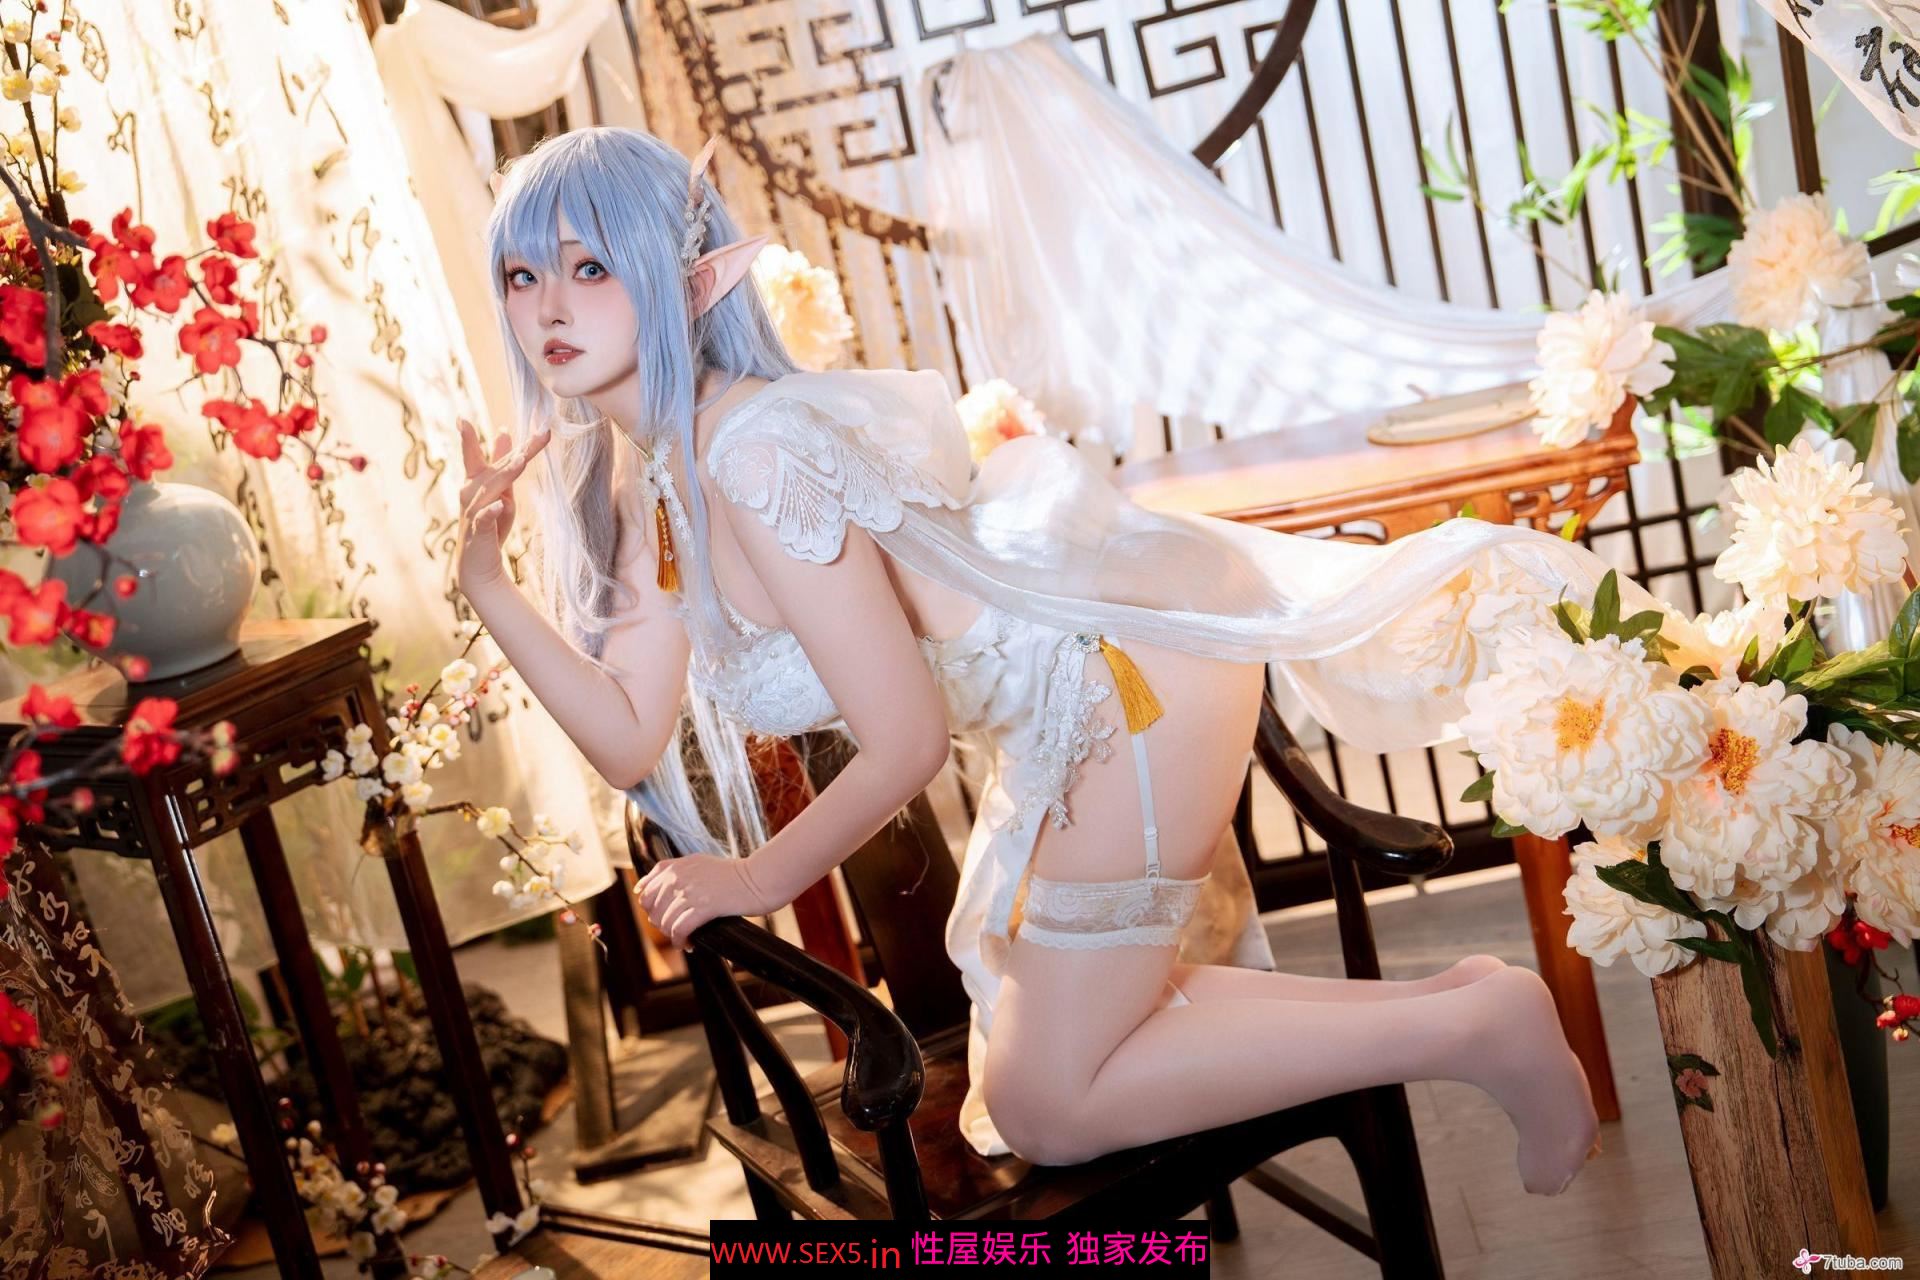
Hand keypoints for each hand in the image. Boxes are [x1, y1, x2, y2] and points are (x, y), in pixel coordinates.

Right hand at [455, 417, 550, 590]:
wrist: (480, 563)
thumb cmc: (492, 524)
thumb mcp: (500, 489)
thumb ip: (501, 462)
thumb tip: (503, 431)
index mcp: (476, 480)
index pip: (477, 455)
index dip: (468, 437)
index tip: (461, 418)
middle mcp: (471, 492)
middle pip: (496, 468)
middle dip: (517, 451)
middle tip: (540, 434)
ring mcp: (474, 512)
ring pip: (491, 489)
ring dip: (506, 474)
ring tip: (523, 460)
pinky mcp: (479, 531)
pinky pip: (485, 519)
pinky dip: (492, 512)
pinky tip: (500, 505)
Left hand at [635, 853, 772, 950]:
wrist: (760, 878)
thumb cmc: (735, 874)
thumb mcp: (699, 863)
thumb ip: (674, 871)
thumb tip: (643, 889)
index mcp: (677, 865)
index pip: (645, 890)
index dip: (652, 908)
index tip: (664, 915)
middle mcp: (679, 876)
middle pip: (651, 908)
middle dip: (661, 923)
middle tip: (676, 929)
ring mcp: (690, 891)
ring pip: (664, 921)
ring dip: (671, 935)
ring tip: (684, 939)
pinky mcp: (704, 906)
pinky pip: (679, 930)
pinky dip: (681, 941)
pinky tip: (689, 944)